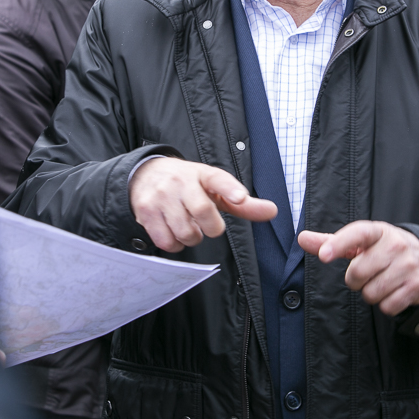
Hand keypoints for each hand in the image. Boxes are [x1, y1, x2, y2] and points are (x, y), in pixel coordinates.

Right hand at [130, 158, 276, 251]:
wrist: (145, 174)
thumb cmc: (188, 185)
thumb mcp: (214, 189)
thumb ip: (243, 204)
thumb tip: (273, 212)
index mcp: (202, 175)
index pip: (218, 179)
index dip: (230, 189)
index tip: (240, 198)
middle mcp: (180, 182)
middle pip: (203, 212)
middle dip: (211, 228)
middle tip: (207, 225)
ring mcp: (161, 196)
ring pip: (185, 231)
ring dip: (191, 237)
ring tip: (189, 226)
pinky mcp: (145, 211)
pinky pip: (166, 240)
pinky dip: (175, 244)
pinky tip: (174, 232)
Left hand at [297, 221, 418, 315]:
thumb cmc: (381, 250)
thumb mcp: (359, 242)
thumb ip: (329, 242)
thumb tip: (301, 238)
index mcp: (378, 231)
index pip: (358, 233)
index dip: (339, 244)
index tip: (323, 256)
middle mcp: (396, 245)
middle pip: (358, 272)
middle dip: (354, 280)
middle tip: (364, 274)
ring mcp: (409, 265)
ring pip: (372, 293)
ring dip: (370, 293)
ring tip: (379, 281)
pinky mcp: (418, 286)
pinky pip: (388, 306)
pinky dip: (385, 304)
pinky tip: (393, 292)